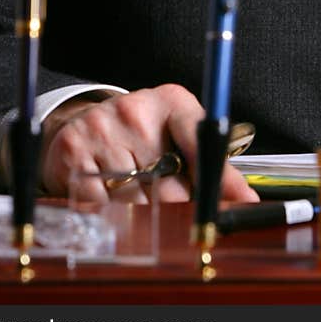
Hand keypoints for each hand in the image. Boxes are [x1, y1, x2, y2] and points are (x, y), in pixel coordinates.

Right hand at [39, 83, 258, 204]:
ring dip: (144, 216)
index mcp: (171, 102)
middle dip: (178, 208)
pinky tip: (115, 209)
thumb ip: (212, 165)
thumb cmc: (142, 133)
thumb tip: (246, 201)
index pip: (199, 138)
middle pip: (168, 182)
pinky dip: (112, 216)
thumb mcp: (180, 134)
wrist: (84, 122)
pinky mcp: (73, 154)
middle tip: (179, 219)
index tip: (237, 205)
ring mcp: (101, 130)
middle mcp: (135, 111)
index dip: (217, 177)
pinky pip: (101, 205)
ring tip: (145, 211)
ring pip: (134, 199)